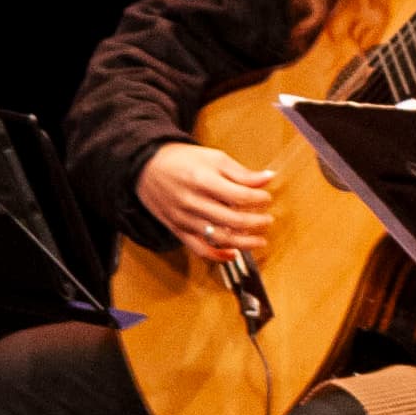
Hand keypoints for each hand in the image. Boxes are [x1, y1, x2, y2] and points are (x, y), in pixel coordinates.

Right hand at [138, 141, 273, 263]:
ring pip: (218, 238)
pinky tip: (234, 254)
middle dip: (256, 223)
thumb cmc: (184, 160)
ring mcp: (184, 219)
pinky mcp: (177, 229)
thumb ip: (241, 173)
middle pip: (232, 220)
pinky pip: (198, 249)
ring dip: (244, 242)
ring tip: (260, 241)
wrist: (146, 167)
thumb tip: (268, 178)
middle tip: (268, 220)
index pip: (240, 196)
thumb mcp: (215, 158)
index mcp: (203, 181)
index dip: (259, 199)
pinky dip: (217, 256)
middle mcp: (192, 202)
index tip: (266, 198)